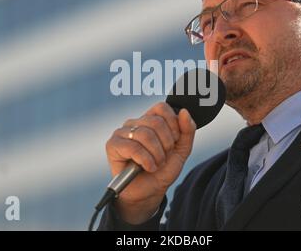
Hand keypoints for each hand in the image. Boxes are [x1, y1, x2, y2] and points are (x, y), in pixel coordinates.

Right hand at [105, 102, 195, 223]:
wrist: (150, 191)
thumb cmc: (162, 169)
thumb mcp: (181, 150)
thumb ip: (187, 130)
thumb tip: (184, 111)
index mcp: (150, 119)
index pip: (161, 107)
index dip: (173, 124)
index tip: (174, 141)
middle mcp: (135, 122)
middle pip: (156, 122)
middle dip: (166, 144)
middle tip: (164, 157)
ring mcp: (122, 132)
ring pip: (145, 134)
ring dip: (157, 154)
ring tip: (156, 164)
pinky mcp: (113, 145)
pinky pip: (133, 147)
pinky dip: (146, 160)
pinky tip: (148, 167)